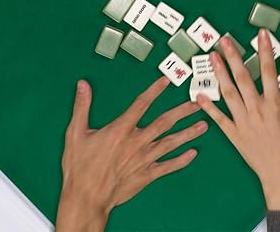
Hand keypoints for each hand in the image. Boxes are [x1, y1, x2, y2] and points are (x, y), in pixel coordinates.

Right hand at [56, 77, 205, 231]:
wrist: (86, 198)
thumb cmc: (80, 167)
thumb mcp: (75, 133)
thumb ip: (82, 106)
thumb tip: (83, 85)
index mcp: (120, 129)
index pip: (141, 104)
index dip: (154, 91)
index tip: (166, 81)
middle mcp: (136, 142)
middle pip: (164, 123)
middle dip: (182, 112)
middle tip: (197, 103)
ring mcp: (144, 160)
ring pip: (170, 143)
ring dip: (188, 133)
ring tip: (203, 125)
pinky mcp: (146, 176)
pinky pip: (168, 166)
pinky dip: (181, 160)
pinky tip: (193, 154)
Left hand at [197, 30, 279, 210]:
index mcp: (275, 105)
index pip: (270, 71)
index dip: (265, 51)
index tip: (261, 35)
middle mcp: (258, 110)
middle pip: (244, 78)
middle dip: (234, 57)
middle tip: (225, 40)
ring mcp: (244, 122)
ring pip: (229, 93)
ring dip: (220, 74)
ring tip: (212, 57)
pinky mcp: (234, 135)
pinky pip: (219, 119)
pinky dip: (208, 107)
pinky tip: (198, 94)